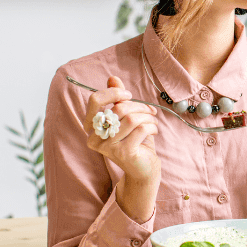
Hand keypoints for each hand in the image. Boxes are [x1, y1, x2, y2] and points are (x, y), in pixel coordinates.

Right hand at [81, 76, 161, 221]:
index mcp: (91, 127)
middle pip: (117, 109)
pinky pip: (141, 129)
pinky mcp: (124, 153)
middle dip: (139, 106)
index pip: (95, 102)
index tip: (128, 95)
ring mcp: (108, 147)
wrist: (143, 168)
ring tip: (153, 121)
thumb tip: (112, 78)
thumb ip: (117, 98)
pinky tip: (154, 131)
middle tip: (150, 110)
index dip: (113, 93)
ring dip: (147, 117)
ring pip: (131, 118)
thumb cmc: (134, 140)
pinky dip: (152, 126)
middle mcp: (95, 138)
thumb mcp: (125, 117)